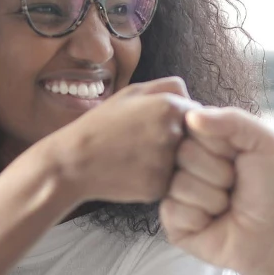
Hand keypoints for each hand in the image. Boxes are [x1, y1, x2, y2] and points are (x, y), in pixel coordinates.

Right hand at [30, 76, 197, 205]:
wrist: (73, 162)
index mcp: (169, 107)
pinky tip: (134, 173)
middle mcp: (174, 134)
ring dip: (171, 163)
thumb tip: (195, 100)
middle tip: (147, 144)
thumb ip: (168, 87)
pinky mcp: (160, 187)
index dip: (184, 122)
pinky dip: (157, 180)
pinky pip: (170, 183)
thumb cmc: (102, 124)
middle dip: (181, 143)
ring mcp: (167, 163)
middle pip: (196, 141)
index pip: (200, 116)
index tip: (161, 127)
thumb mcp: (131, 93)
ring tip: (139, 158)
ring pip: (185, 164)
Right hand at [160, 107, 273, 274]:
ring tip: (227, 205)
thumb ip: (234, 120)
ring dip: (213, 197)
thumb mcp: (266, 144)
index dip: (219, 143)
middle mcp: (186, 162)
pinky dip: (200, 217)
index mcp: (206, 138)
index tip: (237, 155)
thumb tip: (191, 117)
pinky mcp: (172, 220)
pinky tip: (213, 222)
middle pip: (183, 152)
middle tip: (234, 185)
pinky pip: (173, 209)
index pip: (192, 123)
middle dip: (218, 172)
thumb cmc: (272, 188)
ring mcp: (176, 190)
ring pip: (179, 183)